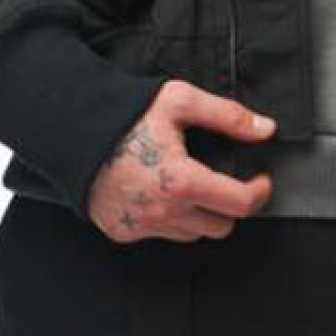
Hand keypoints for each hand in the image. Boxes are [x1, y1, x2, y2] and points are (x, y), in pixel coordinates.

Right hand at [86, 80, 277, 241]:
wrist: (70, 130)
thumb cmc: (123, 114)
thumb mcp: (179, 101)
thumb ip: (227, 116)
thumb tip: (265, 129)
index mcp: (181, 182)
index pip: (240, 204)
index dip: (259, 192)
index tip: (260, 181)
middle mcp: (162, 212)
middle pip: (220, 226)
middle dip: (228, 205)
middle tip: (223, 182)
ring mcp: (141, 226)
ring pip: (191, 234)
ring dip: (198, 214)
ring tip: (187, 184)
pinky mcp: (123, 232)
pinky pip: (160, 234)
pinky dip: (167, 219)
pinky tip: (158, 192)